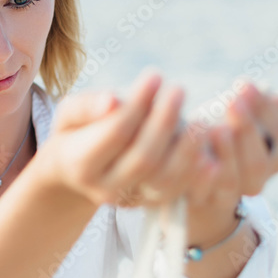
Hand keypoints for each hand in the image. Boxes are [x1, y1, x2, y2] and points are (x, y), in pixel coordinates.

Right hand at [40, 68, 216, 208]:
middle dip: (165, 122)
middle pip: (143, 158)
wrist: (76, 169)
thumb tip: (112, 101)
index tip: (154, 75)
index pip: (116, 132)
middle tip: (179, 89)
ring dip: (187, 149)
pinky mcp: (150, 202)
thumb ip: (86, 106)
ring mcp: (130, 198)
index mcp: (80, 163)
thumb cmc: (76, 130)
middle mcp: (105, 187)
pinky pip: (179, 190)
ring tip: (201, 119)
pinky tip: (209, 148)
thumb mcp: (68, 113)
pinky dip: (197, 172)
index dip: (138, 105)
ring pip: (164, 179)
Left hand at [183, 83, 277, 242]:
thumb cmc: (218, 133)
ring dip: (223, 152)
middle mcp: (256, 181)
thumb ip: (254, 108)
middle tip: (231, 100)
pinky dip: (197, 173)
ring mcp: (229, 195)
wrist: (191, 174)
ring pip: (230, 179)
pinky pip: (199, 191)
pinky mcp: (200, 200)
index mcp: (274, 157)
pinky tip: (192, 152)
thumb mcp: (235, 116)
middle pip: (258, 161)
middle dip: (246, 129)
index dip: (263, 108)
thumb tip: (277, 97)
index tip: (244, 83)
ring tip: (214, 127)